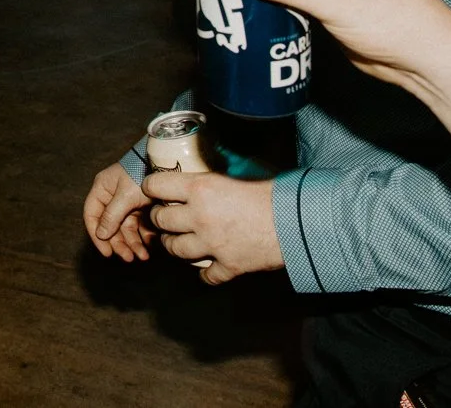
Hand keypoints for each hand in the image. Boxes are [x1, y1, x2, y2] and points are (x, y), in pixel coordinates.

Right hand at [83, 162, 156, 260]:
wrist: (166, 163)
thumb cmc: (141, 174)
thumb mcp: (125, 196)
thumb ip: (111, 216)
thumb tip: (101, 235)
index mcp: (102, 190)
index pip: (92, 216)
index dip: (97, 236)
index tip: (107, 252)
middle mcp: (112, 197)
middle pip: (111, 226)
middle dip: (120, 244)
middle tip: (129, 258)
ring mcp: (127, 202)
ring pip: (126, 228)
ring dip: (133, 244)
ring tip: (142, 257)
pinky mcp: (142, 206)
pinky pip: (140, 225)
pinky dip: (144, 236)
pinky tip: (151, 245)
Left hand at [140, 171, 281, 283]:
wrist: (298, 222)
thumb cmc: (272, 194)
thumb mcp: (236, 176)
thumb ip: (212, 181)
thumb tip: (200, 176)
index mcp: (200, 189)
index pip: (156, 185)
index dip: (152, 187)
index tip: (153, 189)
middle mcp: (199, 217)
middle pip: (161, 220)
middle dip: (160, 218)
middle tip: (166, 215)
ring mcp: (211, 244)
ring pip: (174, 249)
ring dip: (173, 245)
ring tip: (177, 240)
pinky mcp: (228, 265)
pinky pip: (206, 274)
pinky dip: (206, 272)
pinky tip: (208, 267)